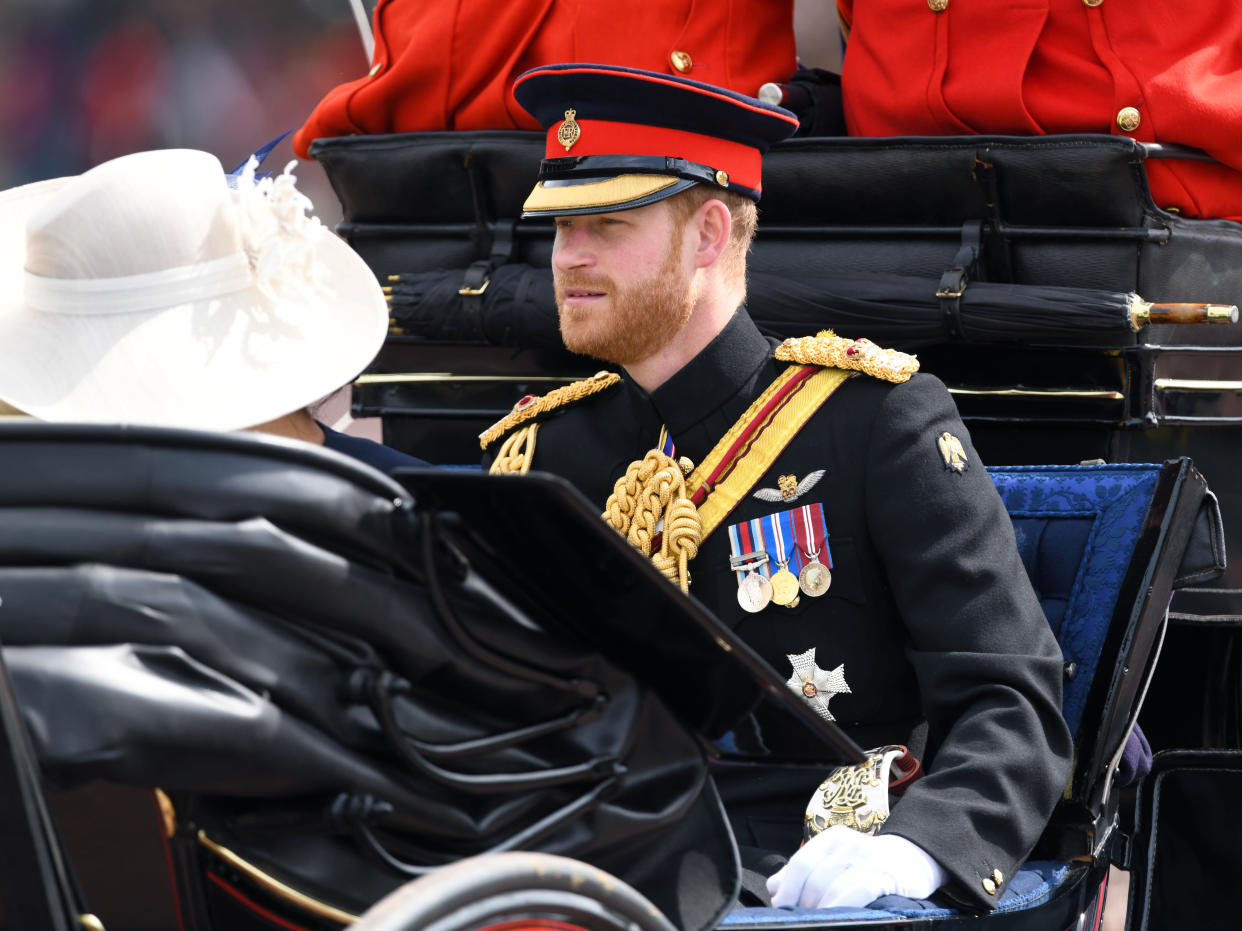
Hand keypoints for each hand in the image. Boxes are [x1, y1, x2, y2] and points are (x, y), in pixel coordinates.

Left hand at [766, 825, 947, 908]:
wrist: (914, 857)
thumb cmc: (868, 864)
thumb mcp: (835, 860)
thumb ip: (806, 871)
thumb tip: (775, 889)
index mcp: (830, 840)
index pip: (799, 864)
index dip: (787, 890)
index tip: (782, 909)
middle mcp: (846, 845)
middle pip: (813, 879)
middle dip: (803, 905)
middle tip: (802, 921)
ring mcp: (866, 858)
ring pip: (831, 888)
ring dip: (820, 911)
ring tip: (817, 923)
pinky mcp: (884, 874)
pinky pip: (856, 893)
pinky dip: (842, 908)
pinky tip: (838, 920)